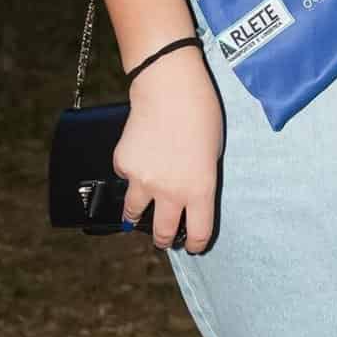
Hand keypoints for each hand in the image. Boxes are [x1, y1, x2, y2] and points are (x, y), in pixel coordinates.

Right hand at [113, 47, 222, 251]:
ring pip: (133, 213)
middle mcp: (170, 192)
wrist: (168, 90)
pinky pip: (125, 178)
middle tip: (164, 240)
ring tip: (137, 214)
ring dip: (136, 216)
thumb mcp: (213, 153)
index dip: (197, 244)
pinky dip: (130, 174)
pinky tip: (138, 157)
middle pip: (163, 232)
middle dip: (164, 240)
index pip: (199, 232)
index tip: (193, 246)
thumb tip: (188, 192)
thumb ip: (200, 178)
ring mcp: (142, 181)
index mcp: (199, 190)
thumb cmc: (201, 115)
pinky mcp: (123, 165)